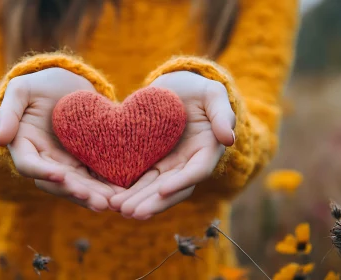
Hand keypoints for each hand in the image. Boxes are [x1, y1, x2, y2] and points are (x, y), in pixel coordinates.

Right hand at [0, 68, 121, 210]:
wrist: (65, 83)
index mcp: (24, 145)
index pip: (29, 165)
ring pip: (77, 184)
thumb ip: (9, 112)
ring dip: (94, 195)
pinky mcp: (84, 161)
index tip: (60, 175)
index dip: (43, 172)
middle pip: (57, 182)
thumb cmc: (39, 85)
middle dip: (77, 192)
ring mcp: (64, 163)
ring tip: (112, 201)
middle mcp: (44, 160)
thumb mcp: (21, 90)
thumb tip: (0, 140)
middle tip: (97, 200)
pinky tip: (121, 192)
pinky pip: (93, 177)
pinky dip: (105, 185)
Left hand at [110, 71, 235, 218]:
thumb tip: (229, 139)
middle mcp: (188, 163)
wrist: (174, 87)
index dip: (181, 182)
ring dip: (137, 200)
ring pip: (154, 188)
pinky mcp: (151, 162)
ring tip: (117, 208)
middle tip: (131, 212)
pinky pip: (140, 179)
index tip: (163, 190)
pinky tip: (111, 198)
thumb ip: (222, 114)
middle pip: (172, 188)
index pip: (197, 171)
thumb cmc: (197, 89)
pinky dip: (128, 189)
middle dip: (152, 201)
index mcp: (207, 150)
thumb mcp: (212, 94)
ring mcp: (169, 165)